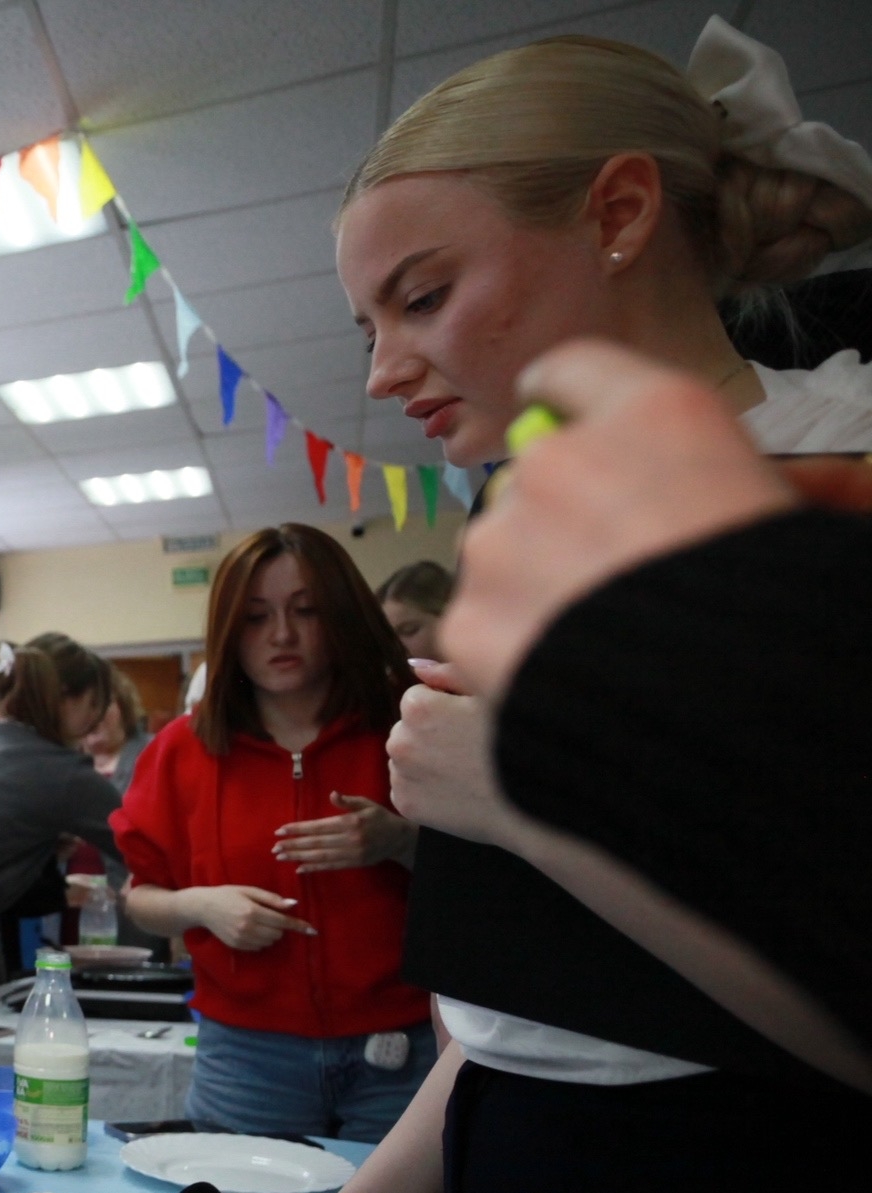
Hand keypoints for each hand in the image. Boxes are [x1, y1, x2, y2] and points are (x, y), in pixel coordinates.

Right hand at [187, 885, 315, 951]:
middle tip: (271, 916)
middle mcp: (248, 927)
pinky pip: (259, 947)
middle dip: (280, 926)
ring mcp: (241, 938)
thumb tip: (293, 905)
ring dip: (271, 934)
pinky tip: (252, 930)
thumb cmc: (227, 895)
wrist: (202, 907)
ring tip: (260, 922)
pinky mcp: (237, 946)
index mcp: (252, 911)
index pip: (282, 921)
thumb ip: (271, 899)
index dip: (298, 925)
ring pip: (269, 942)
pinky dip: (261, 940)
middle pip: (277, 933)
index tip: (312, 930)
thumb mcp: (249, 891)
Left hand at [272, 793, 415, 871]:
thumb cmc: (380, 817)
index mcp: (350, 823)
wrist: (399, 839)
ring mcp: (351, 853)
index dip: (298, 829)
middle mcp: (349, 839)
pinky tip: (299, 868)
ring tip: (281, 856)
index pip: (318, 826)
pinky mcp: (354, 863)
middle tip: (275, 847)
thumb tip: (333, 794)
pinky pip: (331, 866)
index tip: (280, 831)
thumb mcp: (366, 804)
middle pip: (316, 843)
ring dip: (299, 857)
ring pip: (321, 856)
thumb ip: (348, 801)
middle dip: (293, 845)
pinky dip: (314, 868)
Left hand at [386, 662, 518, 844]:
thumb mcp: (493, 690)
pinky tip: (458, 790)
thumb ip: (449, 672)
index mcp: (418, 708)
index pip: (416, 698)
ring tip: (467, 770)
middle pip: (408, 730)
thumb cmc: (524, 739)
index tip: (469, 722)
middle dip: (431, 734)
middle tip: (471, 749)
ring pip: (406, 760)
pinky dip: (424, 790)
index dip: (445, 707)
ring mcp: (402, 777)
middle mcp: (400, 742)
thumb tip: (415, 666)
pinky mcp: (406, 806)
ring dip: (426, 761)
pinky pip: (407, 789)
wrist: (541, 801)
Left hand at [448, 340, 804, 700]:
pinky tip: (568, 670)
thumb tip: (842, 483)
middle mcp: (562, 460)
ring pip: (500, 547)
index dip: (564, 399)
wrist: (727, 710)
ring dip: (532, 578)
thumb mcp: (797, 518)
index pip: (575, 372)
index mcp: (657, 414)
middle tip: (613, 569)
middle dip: (562, 513)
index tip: (557, 416)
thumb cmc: (779, 608)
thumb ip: (796, 483)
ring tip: (598, 632)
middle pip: (536, 473)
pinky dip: (511, 644)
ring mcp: (503, 537)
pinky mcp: (468, 615)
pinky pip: (480, 620)